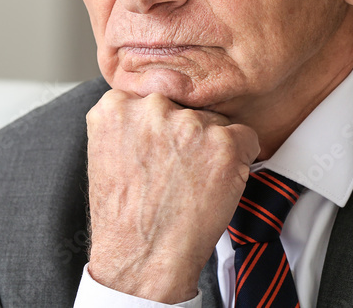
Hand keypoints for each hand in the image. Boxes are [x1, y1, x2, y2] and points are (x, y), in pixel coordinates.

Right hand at [85, 90, 259, 301]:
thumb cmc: (124, 215)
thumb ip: (129, 120)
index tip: (158, 149)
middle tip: (174, 172)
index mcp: (117, 106)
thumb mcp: (106, 153)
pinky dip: (239, 160)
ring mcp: (190, 123)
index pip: (156, 95)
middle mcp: (153, 106)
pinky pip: (246, 138)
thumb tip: (157, 102)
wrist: (142, 258)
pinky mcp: (224, 143)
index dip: (161, 125)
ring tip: (189, 184)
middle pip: (186, 105)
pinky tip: (215, 183)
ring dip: (210, 148)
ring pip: (215, 122)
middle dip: (186, 133)